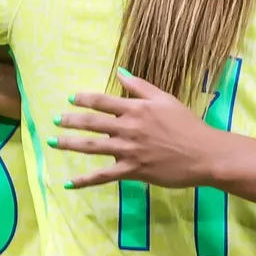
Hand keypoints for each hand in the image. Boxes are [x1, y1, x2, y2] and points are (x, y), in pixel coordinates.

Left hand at [53, 70, 222, 189]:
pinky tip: (70, 183)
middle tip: (54, 120)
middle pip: (92, 123)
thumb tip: (120, 71)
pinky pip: (103, 176)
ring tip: (52, 142)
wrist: (203, 154)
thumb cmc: (187, 124)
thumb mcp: (165, 99)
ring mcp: (128, 150)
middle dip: (70, 121)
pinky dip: (85, 180)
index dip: (84, 99)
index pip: (103, 101)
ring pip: (92, 147)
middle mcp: (128, 128)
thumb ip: (140, 86)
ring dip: (69, 144)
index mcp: (136, 109)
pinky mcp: (132, 170)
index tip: (71, 98)